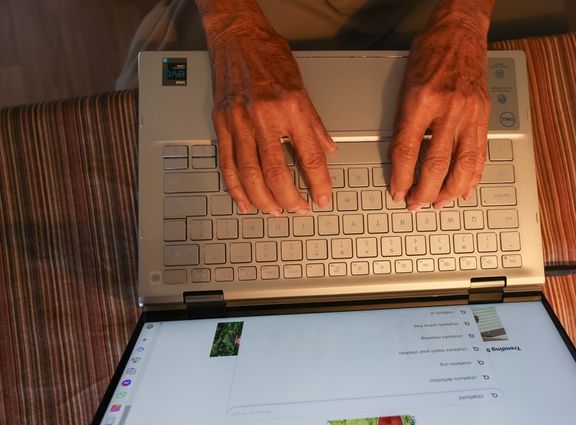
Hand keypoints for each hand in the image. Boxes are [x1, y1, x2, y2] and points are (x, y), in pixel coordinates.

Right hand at [197, 0, 335, 214]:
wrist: (237, 35)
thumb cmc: (269, 55)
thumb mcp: (302, 86)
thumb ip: (314, 123)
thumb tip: (326, 150)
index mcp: (291, 108)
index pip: (309, 156)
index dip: (318, 182)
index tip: (322, 198)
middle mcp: (264, 116)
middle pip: (276, 172)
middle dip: (289, 198)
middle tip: (298, 210)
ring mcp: (239, 121)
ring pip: (249, 173)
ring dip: (263, 198)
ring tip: (275, 210)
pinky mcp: (221, 123)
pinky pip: (227, 162)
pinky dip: (235, 186)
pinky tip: (244, 199)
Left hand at [389, 0, 492, 210]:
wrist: (460, 31)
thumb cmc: (430, 51)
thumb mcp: (406, 82)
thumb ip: (405, 120)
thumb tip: (401, 157)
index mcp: (421, 99)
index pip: (407, 149)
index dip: (401, 176)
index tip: (397, 191)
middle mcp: (447, 108)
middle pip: (435, 163)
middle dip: (424, 191)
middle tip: (416, 204)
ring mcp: (470, 113)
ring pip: (462, 165)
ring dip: (450, 190)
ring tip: (439, 203)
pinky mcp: (484, 115)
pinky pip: (480, 153)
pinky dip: (473, 176)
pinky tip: (465, 188)